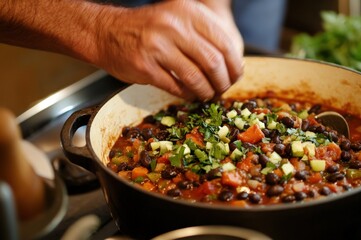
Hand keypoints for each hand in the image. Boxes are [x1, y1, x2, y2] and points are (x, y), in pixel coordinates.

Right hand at [95, 0, 243, 100]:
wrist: (107, 33)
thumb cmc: (149, 29)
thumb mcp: (177, 18)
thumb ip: (204, 34)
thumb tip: (233, 62)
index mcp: (187, 12)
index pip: (224, 42)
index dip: (234, 64)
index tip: (236, 76)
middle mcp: (173, 26)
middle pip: (213, 62)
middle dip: (223, 82)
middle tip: (223, 89)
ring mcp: (157, 46)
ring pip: (196, 78)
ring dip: (206, 92)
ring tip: (207, 95)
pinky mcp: (145, 66)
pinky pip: (176, 87)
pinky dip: (188, 95)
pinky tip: (191, 95)